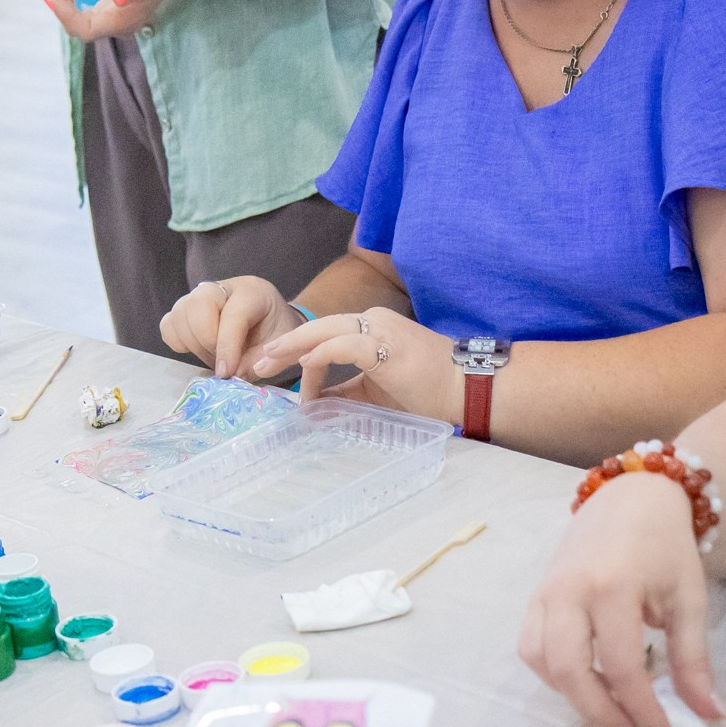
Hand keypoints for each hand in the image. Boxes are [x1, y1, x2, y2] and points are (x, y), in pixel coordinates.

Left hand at [43, 0, 195, 40]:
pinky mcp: (112, 8)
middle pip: (79, 27)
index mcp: (124, 19)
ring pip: (80, 21)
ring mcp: (115, 18)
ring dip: (63, 3)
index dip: (67, 17)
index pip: (86, 30)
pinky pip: (85, 13)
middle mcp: (117, 24)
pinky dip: (71, 1)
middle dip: (61, 6)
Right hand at [159, 276, 301, 379]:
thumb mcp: (281, 346)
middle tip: (222, 364)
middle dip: (207, 341)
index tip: (226, 373)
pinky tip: (199, 349)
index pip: (233, 315)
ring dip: (193, 344)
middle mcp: (221, 287)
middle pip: (197, 305)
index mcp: (251, 292)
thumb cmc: (276, 331)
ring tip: (214, 357)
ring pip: (179, 315)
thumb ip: (260, 360)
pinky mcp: (184, 309)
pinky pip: (169, 325)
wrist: (269, 321)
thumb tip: (231, 374)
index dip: (227, 346)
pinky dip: (178, 342)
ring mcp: (198, 296)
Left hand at [247, 303, 460, 423]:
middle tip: (256, 364)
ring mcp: (379, 329)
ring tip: (267, 362)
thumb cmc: (427, 391)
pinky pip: (343, 345)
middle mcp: (372, 321)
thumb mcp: (375, 391)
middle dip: (283, 347)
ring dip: (292, 348)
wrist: (468, 389)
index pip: (325, 337)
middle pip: (317, 328)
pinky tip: (302, 364)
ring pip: (324, 331)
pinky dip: (320, 354)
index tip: (285, 388)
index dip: (299, 359)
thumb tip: (314, 405)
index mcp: (371, 328)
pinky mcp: (384, 344)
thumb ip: (345, 392)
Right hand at [520, 471, 722, 726]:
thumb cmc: (665, 545)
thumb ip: (693, 659)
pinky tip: (584, 679)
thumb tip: (708, 714)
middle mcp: (570, 589)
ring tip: (608, 709)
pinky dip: (551, 671)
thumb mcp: (688, 599)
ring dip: (571, 694)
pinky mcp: (536, 592)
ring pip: (540, 659)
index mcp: (614, 586)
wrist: (631, 496)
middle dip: (599, 712)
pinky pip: (530, 643)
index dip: (642, 709)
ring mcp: (546, 589)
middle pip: (569, 668)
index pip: (622, 666)